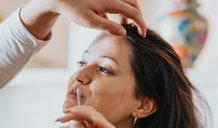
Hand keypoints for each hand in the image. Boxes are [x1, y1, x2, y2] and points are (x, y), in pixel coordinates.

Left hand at [21, 0, 145, 39]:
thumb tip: (124, 32)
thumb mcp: (90, 22)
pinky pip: (117, 2)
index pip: (133, 12)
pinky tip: (110, 20)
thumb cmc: (74, 9)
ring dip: (128, 14)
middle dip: (138, 17)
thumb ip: (108, 27)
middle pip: (133, 4)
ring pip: (126, 2)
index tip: (142, 34)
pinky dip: (119, 11)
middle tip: (137, 30)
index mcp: (111, 2)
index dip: (141, 24)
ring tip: (123, 26)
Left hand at [58, 106, 126, 127]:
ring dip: (83, 113)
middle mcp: (102, 125)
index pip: (84, 114)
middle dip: (76, 110)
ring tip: (72, 113)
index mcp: (95, 126)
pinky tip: (90, 119)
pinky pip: (106, 125)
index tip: (61, 115)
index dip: (73, 112)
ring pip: (96, 115)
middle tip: (64, 111)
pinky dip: (98, 121)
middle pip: (89, 111)